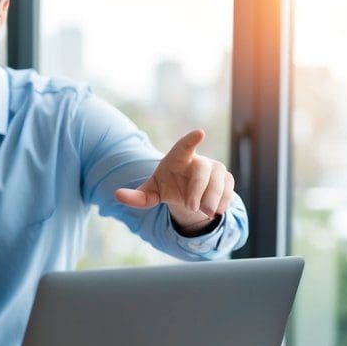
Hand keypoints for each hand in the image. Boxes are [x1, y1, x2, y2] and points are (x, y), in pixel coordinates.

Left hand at [114, 129, 234, 234]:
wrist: (188, 194)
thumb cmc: (167, 187)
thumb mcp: (151, 192)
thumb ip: (136, 196)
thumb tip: (117, 195)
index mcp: (178, 158)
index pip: (184, 146)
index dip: (190, 140)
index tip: (200, 132)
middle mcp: (199, 160)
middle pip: (202, 170)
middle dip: (198, 190)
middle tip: (193, 208)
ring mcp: (215, 169)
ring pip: (219, 181)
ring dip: (213, 198)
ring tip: (205, 213)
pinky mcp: (227, 179)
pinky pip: (229, 190)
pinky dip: (223, 202)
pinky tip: (214, 211)